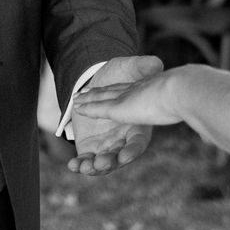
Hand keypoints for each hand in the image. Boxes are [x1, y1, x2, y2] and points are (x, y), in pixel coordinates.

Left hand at [66, 55, 163, 175]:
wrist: (97, 78)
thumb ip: (143, 66)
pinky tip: (73, 164)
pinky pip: (86, 159)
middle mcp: (123, 138)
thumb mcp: (130, 66)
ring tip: (85, 166)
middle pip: (119, 157)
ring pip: (103, 161)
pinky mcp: (91, 145)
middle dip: (111, 161)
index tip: (125, 156)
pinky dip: (80, 164)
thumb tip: (156, 63)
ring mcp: (107, 143)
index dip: (132, 150)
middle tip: (102, 161)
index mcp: (137, 126)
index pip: (137, 143)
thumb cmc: (120, 72)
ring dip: (94, 166)